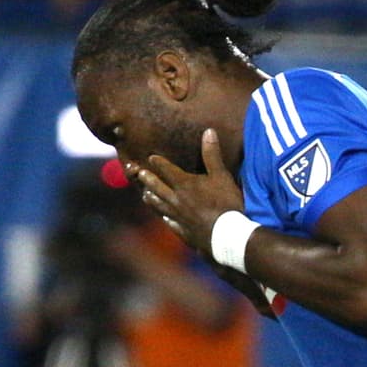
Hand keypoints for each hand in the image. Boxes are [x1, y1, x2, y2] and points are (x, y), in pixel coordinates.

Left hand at [132, 129, 242, 254]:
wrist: (227, 235)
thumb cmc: (226, 203)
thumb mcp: (221, 176)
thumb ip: (212, 154)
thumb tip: (208, 131)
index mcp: (184, 184)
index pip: (167, 169)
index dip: (158, 162)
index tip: (151, 157)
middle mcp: (177, 199)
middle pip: (158, 187)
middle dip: (149, 179)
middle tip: (139, 174)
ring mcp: (178, 217)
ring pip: (160, 205)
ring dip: (152, 199)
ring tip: (145, 195)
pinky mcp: (184, 232)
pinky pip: (171, 223)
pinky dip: (166, 218)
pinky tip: (165, 217)